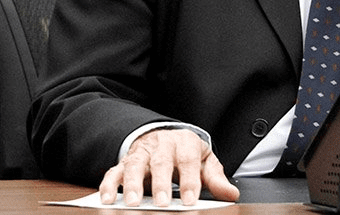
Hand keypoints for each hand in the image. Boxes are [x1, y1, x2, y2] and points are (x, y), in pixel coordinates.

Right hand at [98, 128, 239, 206]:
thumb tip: (231, 195)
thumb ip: (215, 178)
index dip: (189, 180)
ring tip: (132, 202)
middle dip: (160, 183)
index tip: (190, 200)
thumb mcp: (203, 161)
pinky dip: (109, 184)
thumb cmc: (185, 153)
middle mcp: (161, 145)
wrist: (164, 136)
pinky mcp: (124, 162)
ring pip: (135, 165)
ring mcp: (141, 153)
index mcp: (185, 142)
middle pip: (161, 161)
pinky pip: (114, 172)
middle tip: (162, 203)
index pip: (188, 160)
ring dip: (132, 184)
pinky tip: (108, 199)